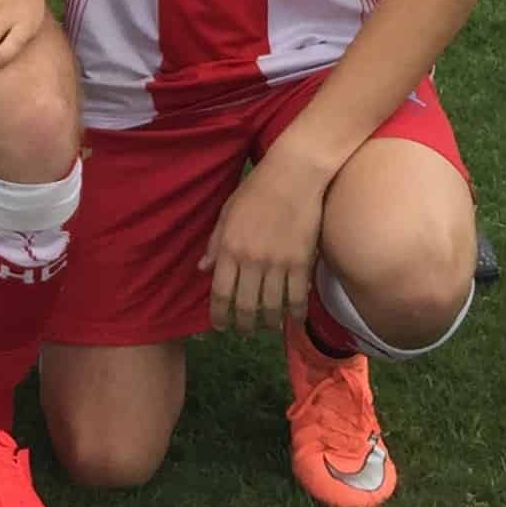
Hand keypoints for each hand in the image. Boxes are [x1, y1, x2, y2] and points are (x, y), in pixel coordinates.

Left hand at [203, 152, 329, 333]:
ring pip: (272, 306)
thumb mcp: (227, 213)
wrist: (294, 175)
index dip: (218, 315)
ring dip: (269, 323)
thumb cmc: (256, 190)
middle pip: (246, 305)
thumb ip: (215, 243)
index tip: (219, 327)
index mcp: (229, 247)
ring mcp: (278, 263)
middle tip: (243, 331)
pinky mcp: (302, 263)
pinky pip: (298, 297)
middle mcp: (251, 260)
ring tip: (267, 327)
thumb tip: (203, 269)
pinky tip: (293, 319)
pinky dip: (295, 313)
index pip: (220, 292)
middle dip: (243, 325)